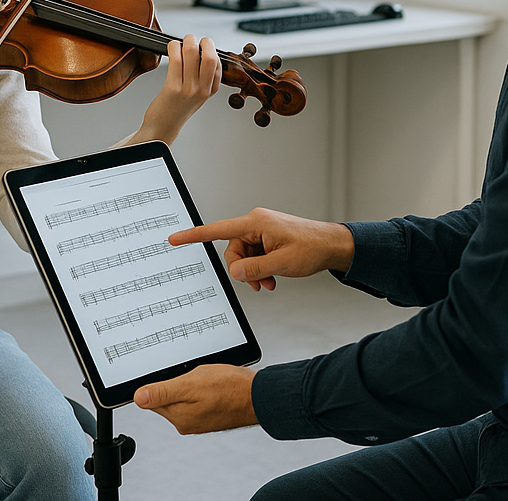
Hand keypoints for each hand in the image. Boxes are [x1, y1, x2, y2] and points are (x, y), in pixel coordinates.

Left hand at [129, 35, 221, 145]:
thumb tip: (200, 51)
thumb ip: (203, 76)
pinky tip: (172, 48)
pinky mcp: (173, 88)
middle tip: (195, 40)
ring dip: (186, 41)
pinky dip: (173, 47)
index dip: (210, 49)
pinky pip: (176, 59)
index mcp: (211, 90)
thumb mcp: (198, 95)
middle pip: (209, 57)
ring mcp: (188, 89)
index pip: (218, 63)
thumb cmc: (177, 109)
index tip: (203, 46)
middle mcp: (202, 90)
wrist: (163, 127)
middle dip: (203, 42)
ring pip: (191, 53)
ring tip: (182, 42)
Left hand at [134, 364, 257, 433]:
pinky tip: (211, 382)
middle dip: (175, 381)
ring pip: (183, 396)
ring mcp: (200, 420)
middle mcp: (187, 422)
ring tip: (204, 376)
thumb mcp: (190, 384)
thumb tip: (139, 398)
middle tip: (190, 372)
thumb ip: (163, 392)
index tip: (165, 371)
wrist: (259, 396)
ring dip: (189, 383)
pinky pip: (197, 399)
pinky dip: (200, 388)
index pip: (154, 398)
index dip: (157, 381)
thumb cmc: (229, 388)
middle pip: (168, 397)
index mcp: (178, 417)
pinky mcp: (211, 414)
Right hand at [169, 208, 354, 289]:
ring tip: (270, 283)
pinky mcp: (268, 238)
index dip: (194, 236)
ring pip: (245, 256)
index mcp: (255, 222)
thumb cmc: (311, 248)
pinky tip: (272, 278)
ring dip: (254, 272)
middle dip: (244, 270)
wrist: (332, 245)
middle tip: (260, 284)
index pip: (218, 230)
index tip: (175, 239)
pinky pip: (255, 255)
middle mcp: (256, 223)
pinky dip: (261, 269)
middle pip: (233, 250)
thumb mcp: (281, 264)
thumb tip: (234, 272)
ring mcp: (262, 230)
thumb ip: (254, 269)